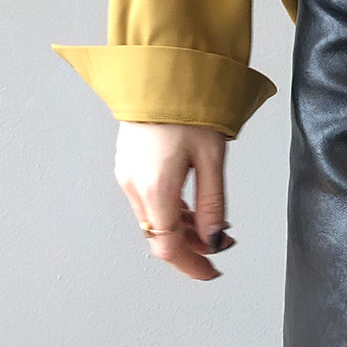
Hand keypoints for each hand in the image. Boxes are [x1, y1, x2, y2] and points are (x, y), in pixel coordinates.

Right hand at [114, 120, 234, 281]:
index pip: (167, 246)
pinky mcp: (128, 166)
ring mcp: (127, 176)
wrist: (161, 75)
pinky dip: (169, 211)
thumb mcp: (211, 158)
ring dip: (179, 229)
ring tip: (210, 225)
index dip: (190, 264)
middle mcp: (134, 186)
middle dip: (189, 247)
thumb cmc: (188, 107)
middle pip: (159, 235)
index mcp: (155, 187)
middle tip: (219, 246)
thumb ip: (212, 203)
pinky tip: (190, 206)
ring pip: (153, 219)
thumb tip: (214, 239)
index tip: (211, 272)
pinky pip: (147, 201)